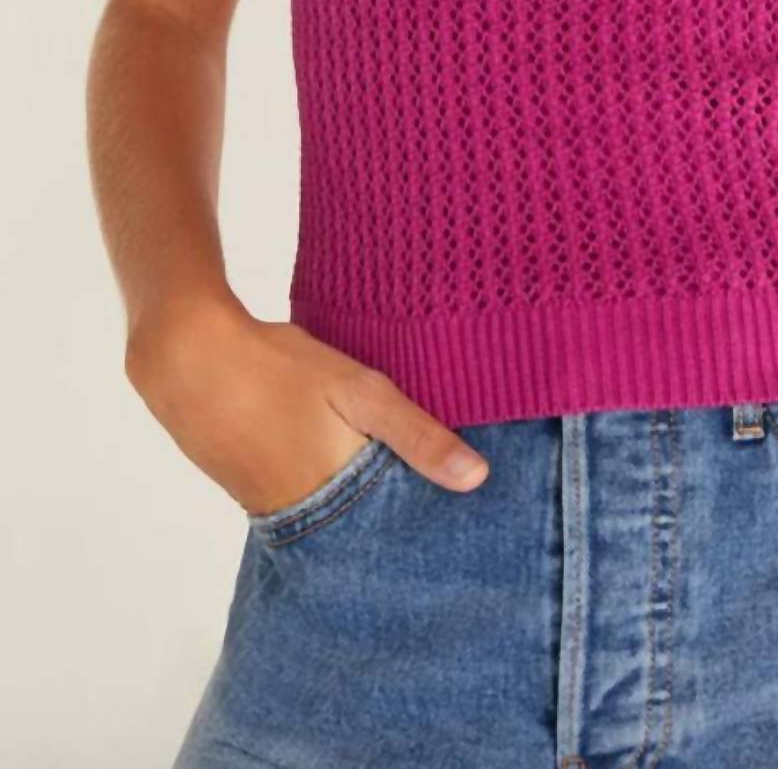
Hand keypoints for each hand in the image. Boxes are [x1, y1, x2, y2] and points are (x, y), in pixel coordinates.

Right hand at [125, 294, 488, 514]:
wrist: (186, 358)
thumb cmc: (280, 370)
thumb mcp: (360, 392)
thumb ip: (417, 436)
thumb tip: (477, 480)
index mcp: (334, 501)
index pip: (394, 533)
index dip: (429, 522)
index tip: (466, 520)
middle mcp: (300, 519)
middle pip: (363, 528)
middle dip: (399, 514)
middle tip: (443, 498)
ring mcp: (269, 507)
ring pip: (334, 514)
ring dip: (364, 499)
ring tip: (408, 482)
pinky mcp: (251, 489)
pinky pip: (305, 500)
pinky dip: (330, 485)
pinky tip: (349, 461)